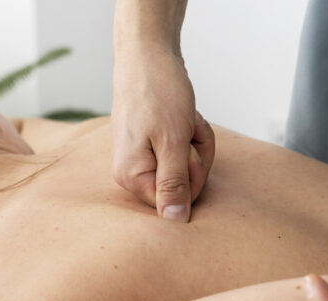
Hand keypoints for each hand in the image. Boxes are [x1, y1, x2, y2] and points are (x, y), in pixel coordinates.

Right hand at [111, 49, 214, 221]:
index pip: (175, 203)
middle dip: (196, 156)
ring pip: (188, 167)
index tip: (187, 149)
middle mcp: (132, 172)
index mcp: (131, 176)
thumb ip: (174, 184)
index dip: (192, 177)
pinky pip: (185, 151)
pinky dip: (192, 133)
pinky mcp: (153, 145)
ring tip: (185, 119)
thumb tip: (174, 221)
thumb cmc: (157, 91)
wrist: (147, 53)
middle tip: (187, 128)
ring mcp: (143, 158)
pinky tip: (184, 116)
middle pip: (184, 186)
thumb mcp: (173, 141)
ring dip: (196, 141)